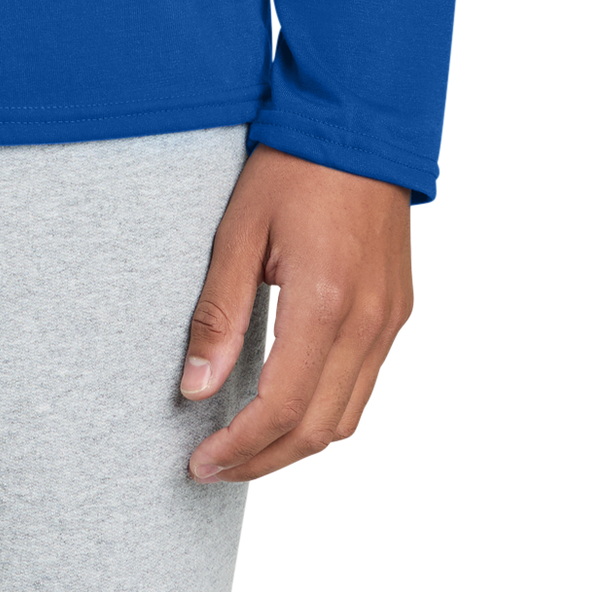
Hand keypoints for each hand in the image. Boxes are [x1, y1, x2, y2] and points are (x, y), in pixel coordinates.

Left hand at [180, 146, 415, 483]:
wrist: (359, 123)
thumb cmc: (292, 167)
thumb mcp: (239, 231)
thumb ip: (219, 313)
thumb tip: (195, 389)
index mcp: (325, 302)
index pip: (281, 407)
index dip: (239, 446)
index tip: (200, 462)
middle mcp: (367, 322)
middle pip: (317, 429)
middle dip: (264, 460)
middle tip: (215, 469)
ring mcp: (389, 320)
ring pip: (347, 417)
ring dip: (296, 445)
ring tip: (245, 449)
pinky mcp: (397, 312)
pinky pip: (364, 386)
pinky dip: (324, 412)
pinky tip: (287, 407)